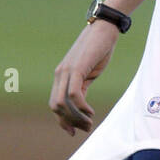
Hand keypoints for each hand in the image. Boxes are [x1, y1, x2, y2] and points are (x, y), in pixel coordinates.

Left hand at [49, 19, 118, 135]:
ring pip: (63, 103)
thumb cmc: (98, 49)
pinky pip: (74, 94)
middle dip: (70, 122)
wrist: (104, 28)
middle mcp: (60, 74)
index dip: (63, 121)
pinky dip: (82, 107)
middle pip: (56, 107)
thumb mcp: (88, 72)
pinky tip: (91, 112)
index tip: (74, 131)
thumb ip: (82, 87)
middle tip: (86, 128)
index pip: (55, 104)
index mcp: (61, 76)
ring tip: (89, 123)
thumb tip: (81, 105)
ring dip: (76, 118)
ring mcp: (67, 71)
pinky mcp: (77, 69)